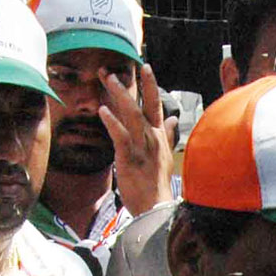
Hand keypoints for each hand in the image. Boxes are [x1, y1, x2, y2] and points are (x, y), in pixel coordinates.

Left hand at [98, 62, 173, 217]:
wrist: (156, 208)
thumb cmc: (157, 185)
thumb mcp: (165, 157)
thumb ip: (168, 136)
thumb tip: (173, 120)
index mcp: (159, 138)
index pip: (156, 106)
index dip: (151, 86)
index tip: (145, 67)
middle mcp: (152, 139)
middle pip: (142, 105)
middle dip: (131, 85)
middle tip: (114, 70)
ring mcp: (142, 147)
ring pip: (132, 115)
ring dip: (120, 95)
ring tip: (109, 80)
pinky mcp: (130, 158)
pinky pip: (121, 136)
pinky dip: (112, 123)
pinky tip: (102, 111)